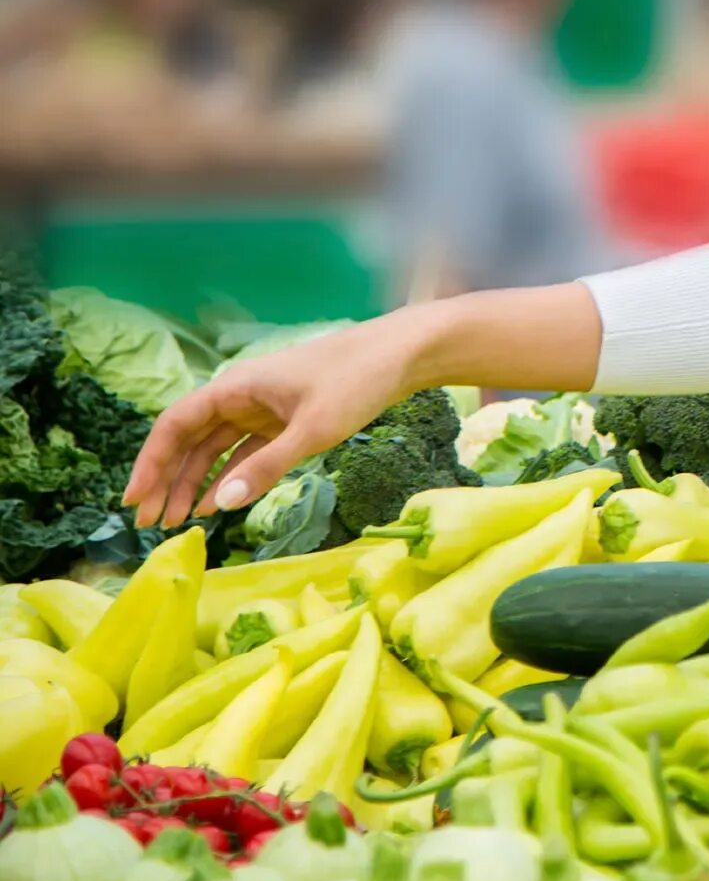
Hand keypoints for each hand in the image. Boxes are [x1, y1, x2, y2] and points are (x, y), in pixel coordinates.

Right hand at [123, 316, 420, 527]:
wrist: (402, 356)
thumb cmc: (357, 382)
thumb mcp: (312, 430)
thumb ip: (266, 468)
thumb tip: (220, 504)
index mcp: (235, 388)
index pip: (175, 425)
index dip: (150, 463)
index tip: (134, 500)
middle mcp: (240, 396)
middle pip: (189, 440)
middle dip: (166, 480)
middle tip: (149, 524)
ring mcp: (262, 409)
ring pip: (214, 449)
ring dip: (193, 483)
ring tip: (176, 522)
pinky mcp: (285, 421)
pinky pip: (244, 452)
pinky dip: (228, 477)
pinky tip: (216, 505)